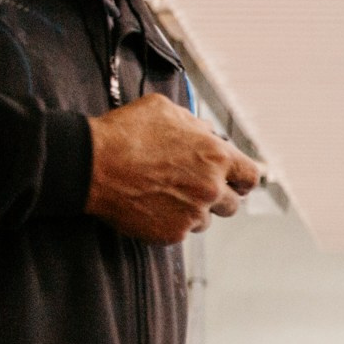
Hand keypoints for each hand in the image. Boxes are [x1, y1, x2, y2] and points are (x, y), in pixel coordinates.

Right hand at [86, 94, 262, 243]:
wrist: (92, 165)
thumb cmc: (126, 132)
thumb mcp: (166, 110)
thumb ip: (195, 124)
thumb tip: (208, 132)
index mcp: (217, 156)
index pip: (251, 177)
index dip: (242, 179)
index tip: (234, 182)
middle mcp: (211, 188)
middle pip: (232, 204)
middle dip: (217, 197)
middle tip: (194, 188)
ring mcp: (193, 214)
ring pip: (205, 220)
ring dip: (193, 210)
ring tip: (165, 195)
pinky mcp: (172, 233)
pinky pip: (181, 231)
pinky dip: (170, 222)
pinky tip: (150, 206)